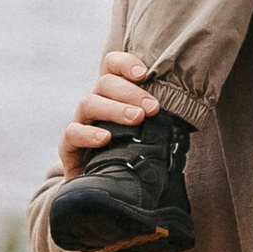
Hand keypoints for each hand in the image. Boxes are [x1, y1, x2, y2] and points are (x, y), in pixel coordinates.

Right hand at [58, 49, 157, 177]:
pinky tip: (105, 138)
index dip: (126, 64)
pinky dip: (88, 134)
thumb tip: (184, 121)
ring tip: (137, 119)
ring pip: (89, 103)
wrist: (105, 187)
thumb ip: (159, 123)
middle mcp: (95, 103)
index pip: (112, 66)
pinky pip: (72, 133)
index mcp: (113, 94)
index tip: (144, 74)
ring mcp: (80, 123)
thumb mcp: (147, 134)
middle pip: (105, 83)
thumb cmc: (131, 154)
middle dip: (130, 92)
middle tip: (152, 108)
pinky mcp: (68, 147)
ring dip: (115, 109)